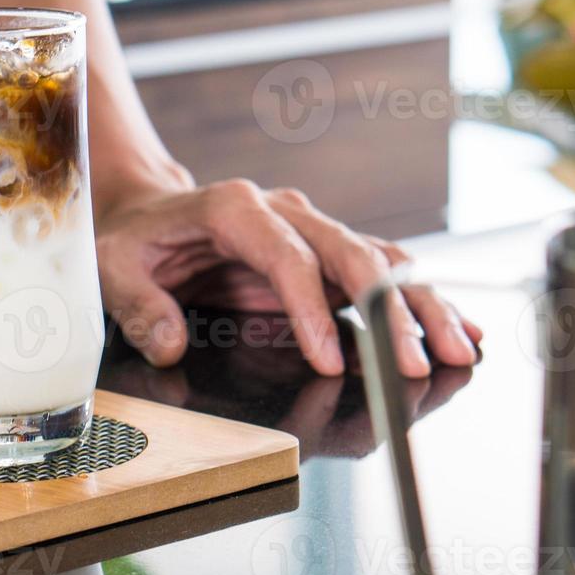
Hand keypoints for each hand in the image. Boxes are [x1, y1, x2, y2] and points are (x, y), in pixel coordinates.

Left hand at [95, 179, 482, 376]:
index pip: (287, 256)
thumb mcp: (116, 266)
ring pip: (380, 261)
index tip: (331, 361)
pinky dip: (419, 303)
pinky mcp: (327, 258)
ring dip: (421, 307)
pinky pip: (382, 276)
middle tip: (414, 367)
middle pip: (351, 253)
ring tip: (458, 352)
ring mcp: (312, 232)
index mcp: (235, 208)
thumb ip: (141, 306)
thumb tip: (170, 345)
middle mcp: (285, 212)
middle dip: (388, 310)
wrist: (148, 213)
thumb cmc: (134, 239)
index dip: (311, 309)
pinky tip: (457, 332)